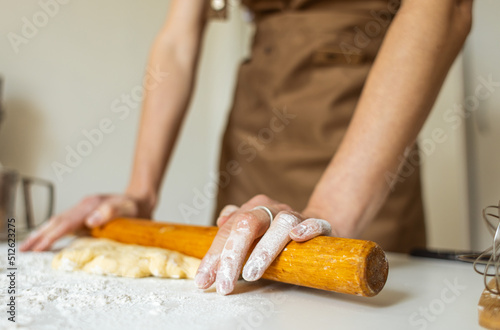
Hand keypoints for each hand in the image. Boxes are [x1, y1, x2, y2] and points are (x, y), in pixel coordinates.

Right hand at [20, 194, 151, 251]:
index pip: (66, 223)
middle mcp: (83, 207)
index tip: (38, 247)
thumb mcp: (128, 208)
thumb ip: (111, 211)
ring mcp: (83, 210)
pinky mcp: (85, 215)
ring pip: (58, 222)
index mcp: (90, 205)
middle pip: (57, 222)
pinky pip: (65, 224)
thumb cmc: (135, 206)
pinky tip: (45, 239)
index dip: (51, 236)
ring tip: (28, 246)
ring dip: (42, 234)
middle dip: (40, 236)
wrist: (141, 200)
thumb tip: (90, 220)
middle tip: (23, 249)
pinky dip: (53, 231)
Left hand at [194, 194, 333, 294]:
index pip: (229, 228)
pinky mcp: (318, 224)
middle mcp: (271, 209)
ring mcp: (295, 215)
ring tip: (251, 274)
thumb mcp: (251, 232)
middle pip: (248, 223)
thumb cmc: (274, 235)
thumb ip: (233, 229)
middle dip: (233, 255)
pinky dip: (306, 229)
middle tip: (225, 283)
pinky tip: (296, 237)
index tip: (205, 279)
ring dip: (264, 250)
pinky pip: (314, 223)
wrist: (311, 226)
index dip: (215, 255)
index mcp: (252, 209)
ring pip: (280, 224)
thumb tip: (220, 222)